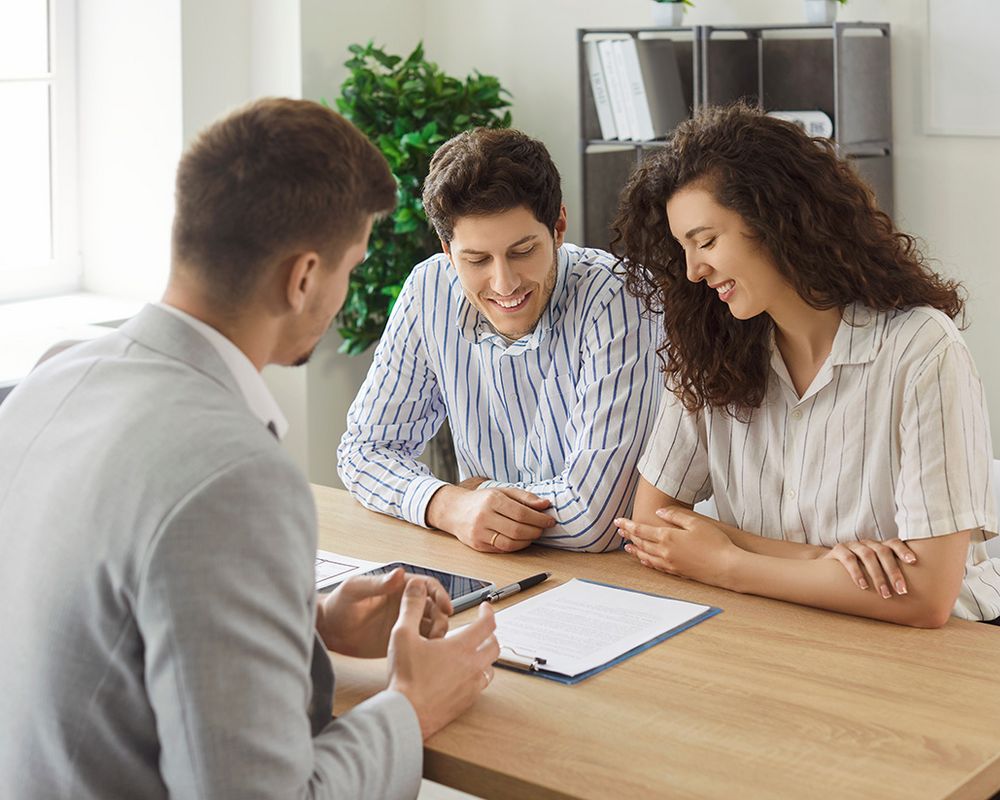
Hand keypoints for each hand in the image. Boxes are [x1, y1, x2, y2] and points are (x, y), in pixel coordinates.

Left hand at [316, 568, 451, 656]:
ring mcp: (403, 623)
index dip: (441, 595)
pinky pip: (420, 642)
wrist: (327, 631)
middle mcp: (405, 604)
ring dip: (438, 632)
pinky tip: (426, 653)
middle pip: (435, 608)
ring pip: (431, 625)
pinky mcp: (399, 641)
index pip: (428, 587)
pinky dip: (428, 646)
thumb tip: (399, 573)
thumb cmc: (338, 604)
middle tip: (439, 632)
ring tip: (434, 645)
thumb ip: (378, 583)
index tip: (447, 607)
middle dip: (442, 618)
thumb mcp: (355, 589)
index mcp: (398, 587)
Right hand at [388, 581, 499, 739]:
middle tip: (482, 628)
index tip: (486, 607)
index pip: (487, 623)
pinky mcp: (466, 702)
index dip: (488, 611)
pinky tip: (464, 675)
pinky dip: (478, 676)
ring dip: (485, 656)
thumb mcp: (402, 634)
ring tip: (473, 651)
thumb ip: (411, 607)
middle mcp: (473, 666)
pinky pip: (481, 686)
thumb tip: (416, 587)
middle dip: (490, 634)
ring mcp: (472, 686)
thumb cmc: (405, 677)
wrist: (406, 714)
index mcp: (462, 647)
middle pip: (494, 645)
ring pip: (490, 667)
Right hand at [426, 484, 554, 551]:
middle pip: (517, 529)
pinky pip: (502, 549)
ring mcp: (479, 533)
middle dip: (535, 531)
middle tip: (543, 529)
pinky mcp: (477, 545)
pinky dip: (516, 546)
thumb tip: (545, 504)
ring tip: (533, 534)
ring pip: (510, 543)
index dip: (539, 519)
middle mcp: (484, 517)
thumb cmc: (481, 500)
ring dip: (527, 541)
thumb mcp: (502, 491)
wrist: (454, 510)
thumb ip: (525, 497)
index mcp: (492, 500)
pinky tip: (521, 540)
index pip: (521, 513)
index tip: (549, 520)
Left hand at [615, 506, 739, 586]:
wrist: (727, 567)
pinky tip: (645, 560)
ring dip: (635, 550)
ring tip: (627, 546)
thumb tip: (659, 513)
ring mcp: (670, 564)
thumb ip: (676, 516)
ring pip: (646, 556)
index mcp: (668, 537)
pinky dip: (646, 561)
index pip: (641, 530)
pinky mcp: (677, 572)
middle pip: (640, 543)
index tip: (618, 521)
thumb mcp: (696, 523)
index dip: (628, 525)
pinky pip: (656, 566)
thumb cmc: (716, 543)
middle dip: (628, 536)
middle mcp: (665, 552)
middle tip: (619, 531)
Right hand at [820, 538, 916, 598]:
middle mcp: (867, 543)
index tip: (913, 562)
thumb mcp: (874, 571)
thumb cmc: (858, 572)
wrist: (827, 567)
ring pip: (868, 555)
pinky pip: (848, 558)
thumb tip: (913, 596)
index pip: (894, 543)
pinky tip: (863, 585)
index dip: (904, 550)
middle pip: (883, 552)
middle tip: (901, 591)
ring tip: (884, 593)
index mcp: (879, 546)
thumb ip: (889, 575)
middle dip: (894, 572)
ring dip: (878, 575)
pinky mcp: (838, 550)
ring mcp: (852, 545)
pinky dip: (857, 572)